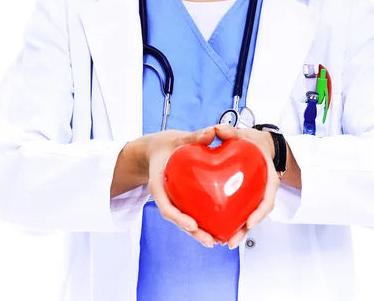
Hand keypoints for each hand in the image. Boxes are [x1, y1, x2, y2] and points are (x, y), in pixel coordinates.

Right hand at [143, 126, 217, 247]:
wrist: (157, 148)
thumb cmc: (165, 144)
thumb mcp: (177, 138)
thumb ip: (194, 136)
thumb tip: (212, 131)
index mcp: (158, 183)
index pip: (165, 205)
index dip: (178, 217)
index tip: (192, 224)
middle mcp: (165, 195)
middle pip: (177, 218)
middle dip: (193, 232)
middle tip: (209, 240)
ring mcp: (173, 198)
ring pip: (184, 219)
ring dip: (198, 233)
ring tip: (216, 241)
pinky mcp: (182, 199)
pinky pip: (190, 212)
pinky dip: (201, 222)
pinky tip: (217, 228)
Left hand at [212, 123, 280, 248]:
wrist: (256, 144)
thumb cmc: (251, 141)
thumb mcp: (243, 133)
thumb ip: (229, 131)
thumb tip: (216, 129)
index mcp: (267, 176)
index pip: (268, 198)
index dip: (260, 212)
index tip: (249, 222)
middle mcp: (263, 189)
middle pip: (258, 213)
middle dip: (246, 230)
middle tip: (231, 240)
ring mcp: (254, 195)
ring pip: (249, 216)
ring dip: (239, 231)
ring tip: (224, 242)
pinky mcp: (245, 198)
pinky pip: (240, 211)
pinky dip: (232, 222)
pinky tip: (218, 230)